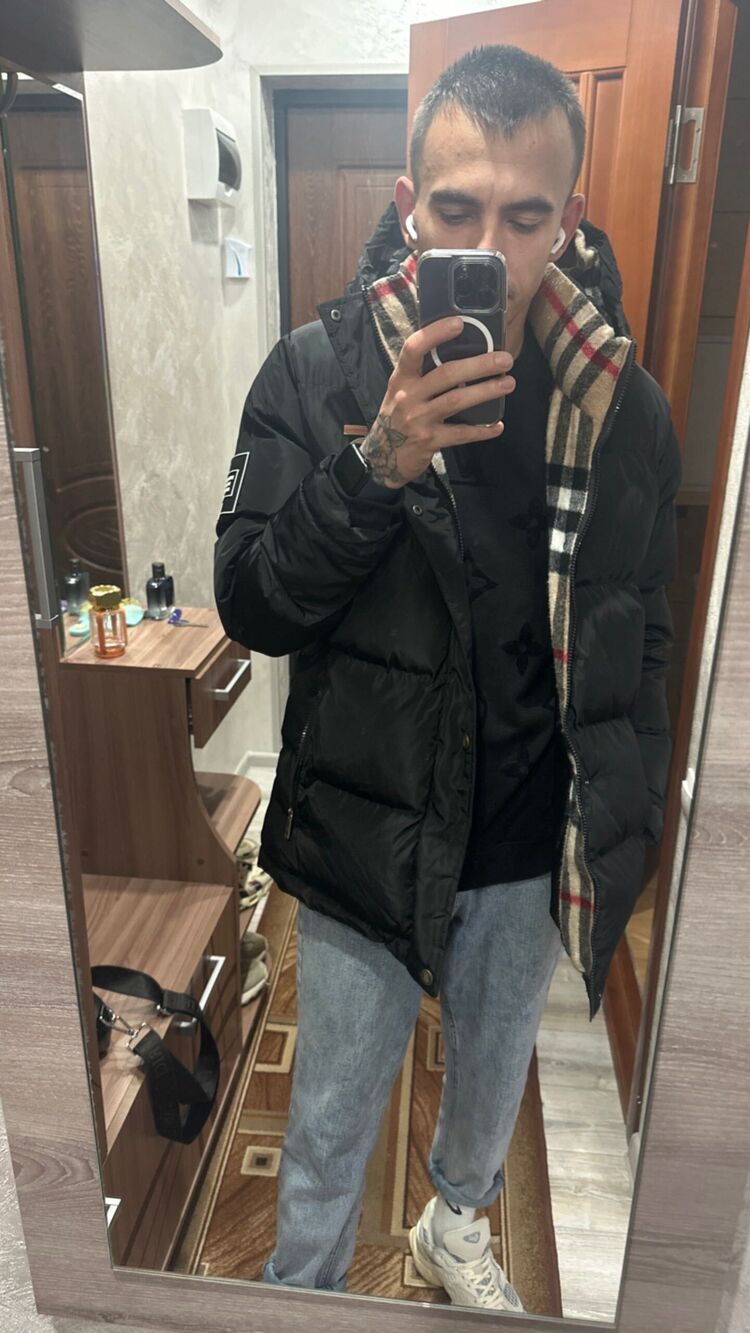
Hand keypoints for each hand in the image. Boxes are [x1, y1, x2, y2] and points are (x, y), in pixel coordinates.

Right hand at [361, 317, 515, 488]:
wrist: (383, 455)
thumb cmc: (398, 416)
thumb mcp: (402, 390)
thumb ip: (422, 374)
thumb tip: (461, 352)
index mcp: (401, 378)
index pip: (414, 349)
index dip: (435, 333)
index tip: (459, 322)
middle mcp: (408, 396)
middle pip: (446, 374)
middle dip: (479, 365)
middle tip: (505, 359)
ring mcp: (418, 419)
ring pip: (456, 400)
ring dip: (486, 391)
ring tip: (508, 383)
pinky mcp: (429, 441)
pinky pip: (460, 434)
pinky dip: (482, 430)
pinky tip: (497, 425)